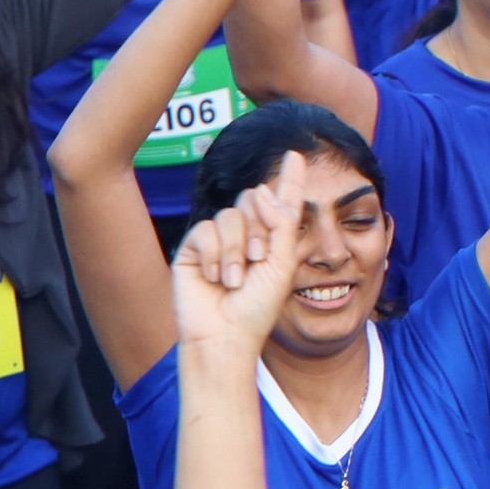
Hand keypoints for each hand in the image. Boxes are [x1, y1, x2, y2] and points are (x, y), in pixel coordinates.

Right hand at [169, 179, 310, 376]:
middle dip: (259, 228)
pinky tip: (216, 277)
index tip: (296, 154)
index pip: (280, 201)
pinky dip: (216, 254)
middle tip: (257, 260)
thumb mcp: (282, 262)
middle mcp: (245, 235)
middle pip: (253, 199)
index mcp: (272, 238)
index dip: (288, 178)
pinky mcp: (193, 248)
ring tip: (236, 278)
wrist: (226, 334)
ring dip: (237, 248)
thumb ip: (282, 223)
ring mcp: (217, 241)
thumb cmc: (257, 306)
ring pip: (231, 214)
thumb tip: (264, 190)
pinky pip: (206, 229)